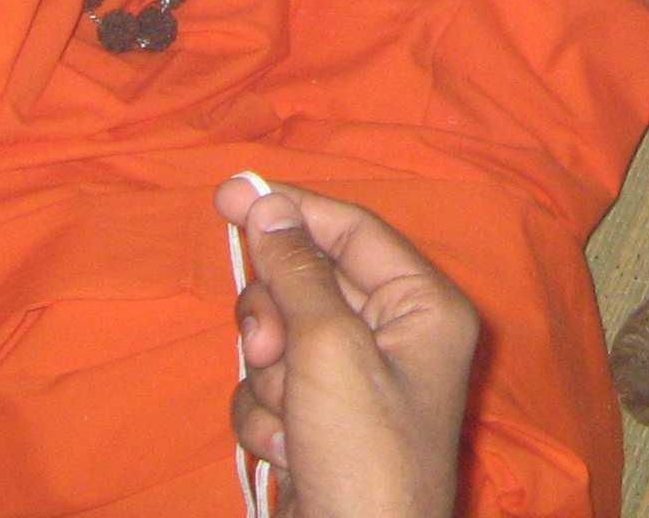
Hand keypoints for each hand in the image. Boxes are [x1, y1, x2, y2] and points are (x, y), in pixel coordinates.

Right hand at [215, 178, 477, 517]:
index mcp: (422, 305)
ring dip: (269, 380)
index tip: (226, 193)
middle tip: (270, 346)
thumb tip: (267, 202)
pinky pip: (270, 391)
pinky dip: (267, 420)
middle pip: (308, 283)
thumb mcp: (329, 350)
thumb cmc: (362, 450)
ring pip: (279, 340)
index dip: (291, 211)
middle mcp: (396, 336)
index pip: (352, 231)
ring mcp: (354, 384)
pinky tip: (287, 454)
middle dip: (277, 317)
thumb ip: (296, 271)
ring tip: (291, 420)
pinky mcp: (319, 426)